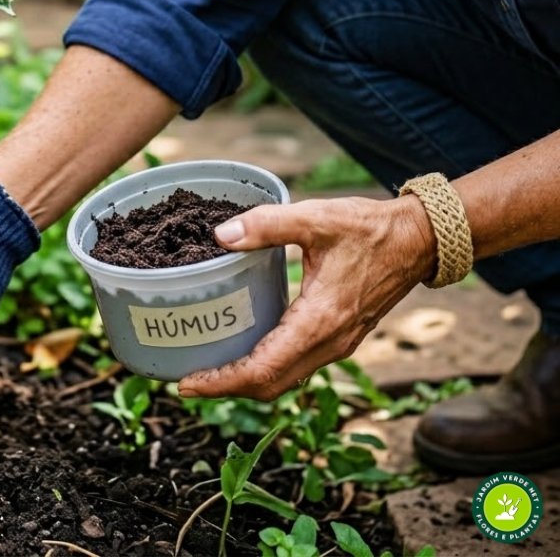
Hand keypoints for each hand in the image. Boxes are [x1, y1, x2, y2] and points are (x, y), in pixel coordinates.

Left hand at [177, 195, 434, 400]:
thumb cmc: (369, 229)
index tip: (188, 384)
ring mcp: (337, 344)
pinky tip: (246, 349)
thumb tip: (220, 235)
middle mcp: (329, 342)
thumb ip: (267, 224)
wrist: (418, 240)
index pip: (264, 370)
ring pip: (286, 379)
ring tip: (210, 369)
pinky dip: (268, 368)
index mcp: (320, 320)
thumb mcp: (315, 218)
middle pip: (271, 385)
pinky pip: (299, 365)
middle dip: (227, 389)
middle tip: (187, 381)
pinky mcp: (340, 337)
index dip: (223, 382)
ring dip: (247, 381)